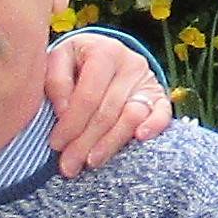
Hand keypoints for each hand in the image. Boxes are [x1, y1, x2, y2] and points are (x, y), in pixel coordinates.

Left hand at [39, 31, 172, 175]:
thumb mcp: (59, 60)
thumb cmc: (76, 62)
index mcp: (104, 52)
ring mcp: (148, 80)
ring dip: (110, 144)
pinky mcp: (160, 96)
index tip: (55, 144)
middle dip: (85, 142)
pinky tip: (139, 140)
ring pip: (131, 117)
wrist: (103, 54)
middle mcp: (130, 63)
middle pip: (107, 112)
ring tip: (91, 162)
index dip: (71, 123)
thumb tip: (63, 113)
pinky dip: (153, 127)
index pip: (88, 96)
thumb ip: (56, 82)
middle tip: (68, 166)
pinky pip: (162, 114)